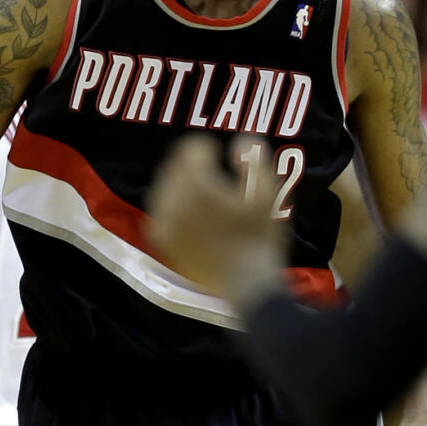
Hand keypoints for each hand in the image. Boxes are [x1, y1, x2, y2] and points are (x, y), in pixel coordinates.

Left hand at [146, 136, 285, 303]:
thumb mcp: (268, 196)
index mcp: (200, 186)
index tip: (214, 149)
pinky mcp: (163, 241)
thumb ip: (254, 162)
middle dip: (188, 162)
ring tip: (195, 184)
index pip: (190, 151)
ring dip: (176, 180)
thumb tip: (241, 140)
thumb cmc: (260, 238)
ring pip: (162, 188)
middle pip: (173, 167)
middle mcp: (175, 201)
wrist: (246, 285)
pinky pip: (158, 212)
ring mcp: (166, 223)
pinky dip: (168, 204)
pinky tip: (182, 207)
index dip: (203, 146)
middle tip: (204, 163)